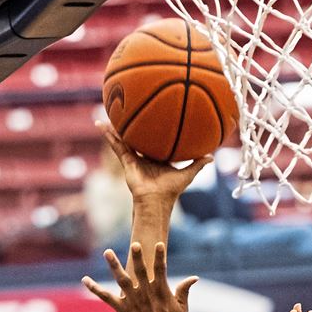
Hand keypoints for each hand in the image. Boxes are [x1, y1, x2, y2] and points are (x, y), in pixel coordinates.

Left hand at [81, 243, 195, 311]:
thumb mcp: (182, 308)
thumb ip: (184, 290)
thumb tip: (194, 277)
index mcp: (162, 291)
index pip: (161, 269)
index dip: (160, 256)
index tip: (158, 244)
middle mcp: (146, 294)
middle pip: (141, 271)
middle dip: (137, 257)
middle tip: (134, 244)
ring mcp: (134, 302)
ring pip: (122, 280)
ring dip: (114, 266)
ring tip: (107, 252)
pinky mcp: (123, 311)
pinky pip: (106, 298)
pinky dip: (95, 288)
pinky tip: (85, 280)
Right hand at [96, 121, 210, 204]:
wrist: (156, 200)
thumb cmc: (171, 190)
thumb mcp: (188, 174)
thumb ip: (198, 164)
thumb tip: (212, 156)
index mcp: (157, 158)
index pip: (154, 141)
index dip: (153, 131)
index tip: (152, 118)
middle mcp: (144, 157)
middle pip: (137, 138)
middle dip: (133, 127)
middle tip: (128, 110)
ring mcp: (134, 158)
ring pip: (123, 139)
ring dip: (116, 127)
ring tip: (109, 113)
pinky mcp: (126, 160)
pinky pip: (115, 145)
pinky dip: (107, 135)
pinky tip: (99, 124)